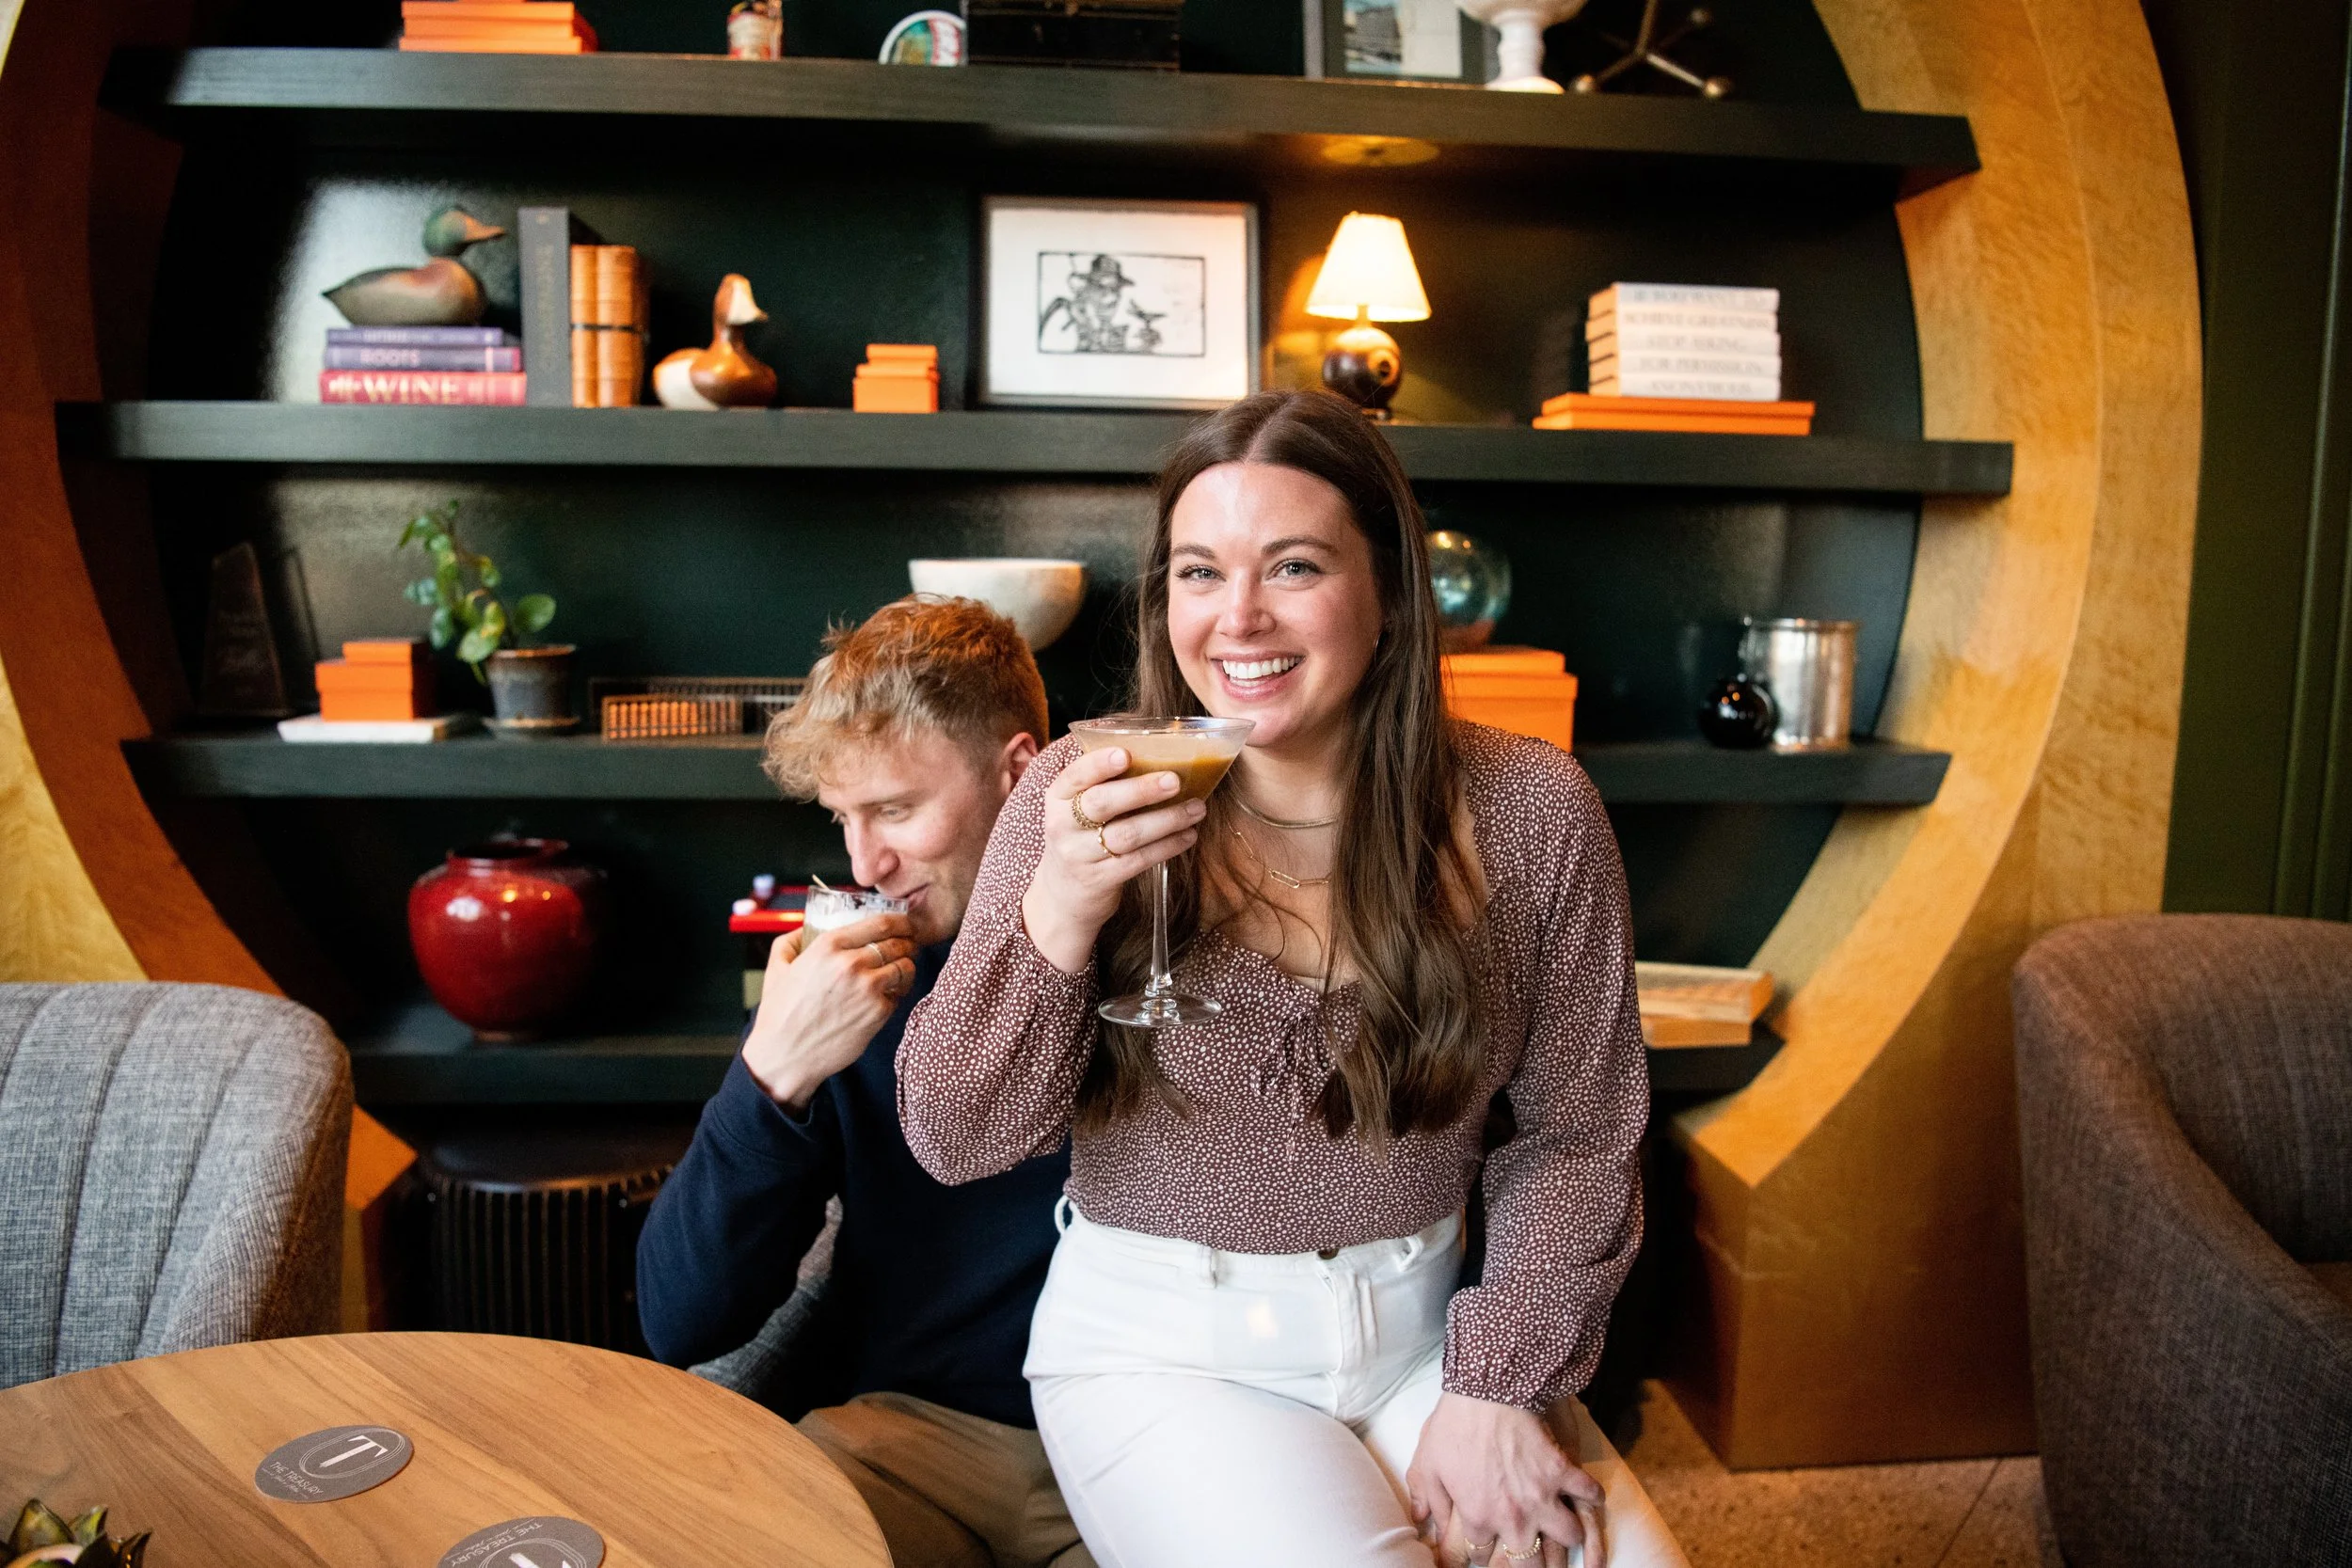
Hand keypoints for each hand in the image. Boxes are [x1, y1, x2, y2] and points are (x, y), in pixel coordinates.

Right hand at [742, 912, 917, 1110]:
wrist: (785, 1056)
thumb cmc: (780, 1014)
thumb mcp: (777, 968)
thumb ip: (792, 941)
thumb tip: (806, 928)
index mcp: (828, 946)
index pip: (881, 923)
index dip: (900, 922)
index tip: (905, 924)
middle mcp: (851, 963)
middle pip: (899, 942)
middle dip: (908, 942)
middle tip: (908, 947)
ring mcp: (868, 988)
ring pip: (906, 967)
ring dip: (906, 968)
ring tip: (898, 972)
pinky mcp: (878, 1013)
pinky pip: (900, 995)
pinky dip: (896, 994)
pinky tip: (885, 997)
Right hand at [1020, 745, 1204, 974]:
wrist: (1062, 894)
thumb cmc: (1082, 837)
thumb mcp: (1078, 809)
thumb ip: (1105, 784)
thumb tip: (1164, 754)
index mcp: (1057, 798)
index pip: (1074, 776)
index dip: (1098, 764)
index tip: (1126, 753)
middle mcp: (1062, 825)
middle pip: (1102, 803)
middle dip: (1141, 790)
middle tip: (1175, 780)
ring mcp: (1079, 855)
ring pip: (1127, 834)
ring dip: (1167, 820)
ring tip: (1196, 808)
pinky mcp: (1099, 880)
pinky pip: (1138, 860)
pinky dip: (1167, 846)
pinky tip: (1188, 835)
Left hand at [1409, 1392, 1603, 1567]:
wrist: (1486, 1391)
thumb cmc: (1454, 1426)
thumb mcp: (1427, 1464)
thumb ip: (1427, 1499)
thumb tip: (1424, 1523)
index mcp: (1478, 1518)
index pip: (1480, 1557)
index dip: (1481, 1556)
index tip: (1483, 1550)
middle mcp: (1513, 1517)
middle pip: (1530, 1564)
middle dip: (1531, 1565)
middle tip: (1530, 1554)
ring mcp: (1542, 1497)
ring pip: (1569, 1537)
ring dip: (1567, 1535)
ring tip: (1563, 1529)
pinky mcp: (1562, 1472)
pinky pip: (1589, 1495)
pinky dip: (1592, 1496)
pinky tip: (1588, 1495)